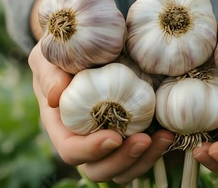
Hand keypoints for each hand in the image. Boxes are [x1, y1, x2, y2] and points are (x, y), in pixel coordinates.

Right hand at [28, 41, 173, 183]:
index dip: (90, 150)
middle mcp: (83, 140)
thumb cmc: (60, 55)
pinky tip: (168, 132)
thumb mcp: (48, 59)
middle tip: (143, 140)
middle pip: (98, 169)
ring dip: (144, 159)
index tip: (113, 137)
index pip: (71, 150)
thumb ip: (50, 75)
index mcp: (61, 127)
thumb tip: (55, 96)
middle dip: (122, 160)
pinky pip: (141, 155)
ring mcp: (107, 140)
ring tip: (163, 138)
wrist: (82, 49)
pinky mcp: (128, 134)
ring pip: (122, 169)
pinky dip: (156, 150)